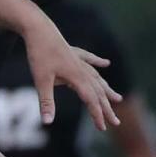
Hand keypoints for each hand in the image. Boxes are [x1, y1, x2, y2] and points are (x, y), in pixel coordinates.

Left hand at [21, 14, 121, 130]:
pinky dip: (98, 62)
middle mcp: (82, 69)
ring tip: (118, 98)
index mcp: (77, 77)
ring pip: (97, 78)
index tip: (103, 128)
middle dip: (107, 108)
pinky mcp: (72, 52)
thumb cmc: (39, 54)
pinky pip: (89, 59)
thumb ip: (46, 102)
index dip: (97, 115)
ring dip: (106, 90)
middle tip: (116, 123)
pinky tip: (106, 63)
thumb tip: (47, 122)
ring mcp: (78, 60)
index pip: (91, 100)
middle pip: (98, 92)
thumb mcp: (41, 80)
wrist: (37, 28)